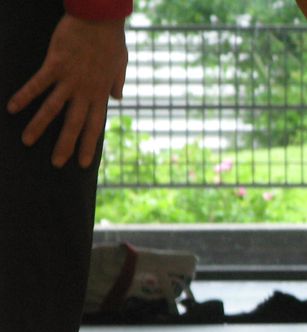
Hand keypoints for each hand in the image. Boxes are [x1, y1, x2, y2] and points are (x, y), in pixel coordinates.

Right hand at [6, 15, 126, 167]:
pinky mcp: (56, 65)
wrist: (100, 19)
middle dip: (65, 146)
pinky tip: (12, 108)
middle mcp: (85, 91)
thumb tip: (117, 98)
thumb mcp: (121, 65)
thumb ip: (117, 83)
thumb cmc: (111, 39)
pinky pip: (38, 84)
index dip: (89, 145)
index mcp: (100, 93)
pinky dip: (25, 96)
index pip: (95, 126)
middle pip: (74, 124)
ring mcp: (70, 79)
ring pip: (53, 108)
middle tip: (56, 164)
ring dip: (39, 126)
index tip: (84, 164)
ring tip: (26, 141)